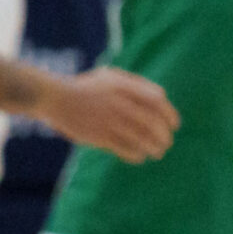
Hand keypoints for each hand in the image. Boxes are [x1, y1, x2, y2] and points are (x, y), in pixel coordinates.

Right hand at [35, 67, 178, 162]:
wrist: (57, 97)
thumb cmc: (86, 86)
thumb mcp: (111, 76)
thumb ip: (135, 84)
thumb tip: (161, 96)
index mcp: (125, 86)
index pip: (157, 100)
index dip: (170, 114)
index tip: (175, 125)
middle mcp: (120, 103)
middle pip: (152, 122)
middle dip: (164, 135)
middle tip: (168, 143)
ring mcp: (109, 120)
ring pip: (140, 138)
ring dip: (153, 147)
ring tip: (158, 153)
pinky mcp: (99, 136)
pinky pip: (124, 148)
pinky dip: (135, 154)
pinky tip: (140, 157)